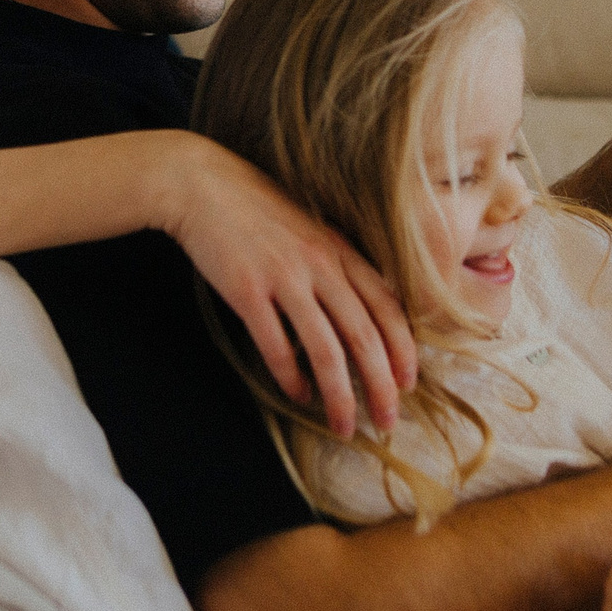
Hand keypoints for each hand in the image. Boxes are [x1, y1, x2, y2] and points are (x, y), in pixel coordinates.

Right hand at [157, 135, 418, 436]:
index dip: (403, 349)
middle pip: (364, 335)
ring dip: (339, 395)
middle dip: (382, 385)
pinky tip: (296, 395)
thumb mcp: (311, 229)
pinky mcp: (247, 290)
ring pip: (326, 350)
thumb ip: (337, 264)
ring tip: (343, 425)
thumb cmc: (257, 210)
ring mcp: (285, 277)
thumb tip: (360, 311)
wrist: (202, 185)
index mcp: (340, 251)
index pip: (387, 307)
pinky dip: (290, 377)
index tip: (409, 383)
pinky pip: (276, 346)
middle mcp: (320, 264)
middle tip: (387, 422)